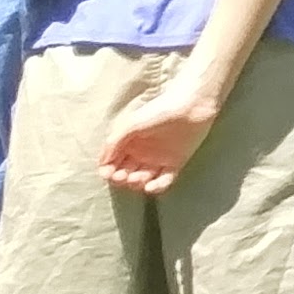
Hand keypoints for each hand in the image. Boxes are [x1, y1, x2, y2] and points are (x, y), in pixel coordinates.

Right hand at [97, 76, 225, 194]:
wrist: (192, 106)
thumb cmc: (159, 111)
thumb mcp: (131, 124)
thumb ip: (114, 142)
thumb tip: (102, 164)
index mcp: (128, 141)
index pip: (112, 162)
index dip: (108, 171)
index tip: (108, 173)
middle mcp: (141, 152)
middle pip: (125, 173)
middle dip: (121, 178)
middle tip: (122, 176)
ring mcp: (158, 159)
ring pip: (142, 179)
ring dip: (136, 183)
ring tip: (137, 178)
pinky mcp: (175, 163)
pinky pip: (164, 181)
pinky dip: (157, 187)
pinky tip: (151, 186)